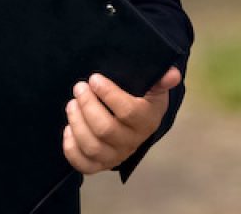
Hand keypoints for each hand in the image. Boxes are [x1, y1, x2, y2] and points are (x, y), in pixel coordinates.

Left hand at [62, 67, 181, 173]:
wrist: (138, 124)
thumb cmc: (143, 101)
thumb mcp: (154, 88)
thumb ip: (162, 80)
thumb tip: (172, 74)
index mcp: (147, 121)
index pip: (127, 111)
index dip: (108, 94)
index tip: (94, 78)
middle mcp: (132, 142)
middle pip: (105, 130)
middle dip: (87, 106)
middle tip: (79, 87)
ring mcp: (116, 156)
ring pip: (92, 147)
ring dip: (77, 123)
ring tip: (71, 104)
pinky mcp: (100, 165)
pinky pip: (84, 165)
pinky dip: (71, 149)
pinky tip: (68, 129)